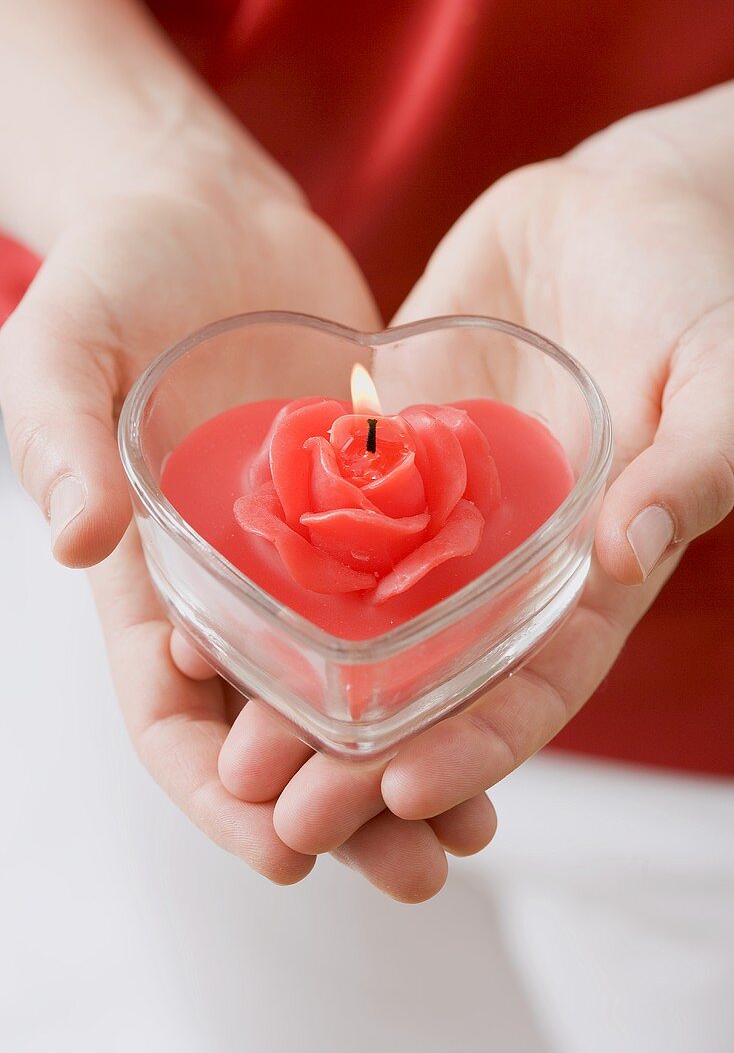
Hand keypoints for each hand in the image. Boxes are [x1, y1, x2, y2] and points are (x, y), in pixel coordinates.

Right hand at [0, 136, 493, 896]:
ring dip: (412, 754)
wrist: (203, 213)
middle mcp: (230, 586)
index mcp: (147, 579)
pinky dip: (449, 654)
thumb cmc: (112, 274)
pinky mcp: (368, 504)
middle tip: (420, 869)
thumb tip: (79, 539)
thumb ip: (57, 434)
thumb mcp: (62, 344)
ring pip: (357, 684)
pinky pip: (411, 595)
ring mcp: (303, 550)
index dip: (219, 795)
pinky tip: (505, 690)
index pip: (171, 717)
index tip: (284, 854)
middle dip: (340, 808)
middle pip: (279, 730)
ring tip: (481, 818)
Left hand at [220, 95, 732, 879]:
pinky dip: (273, 558)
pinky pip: (322, 507)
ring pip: (358, 612)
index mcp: (590, 572)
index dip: (474, 747)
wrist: (620, 207)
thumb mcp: (720, 380)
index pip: (531, 687)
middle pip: (426, 676)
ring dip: (298, 676)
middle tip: (276, 799)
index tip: (401, 793)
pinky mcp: (387, 442)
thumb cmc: (699, 291)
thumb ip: (689, 467)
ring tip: (223, 720)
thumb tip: (628, 551)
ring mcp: (437, 503)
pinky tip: (206, 593)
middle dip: (360, 746)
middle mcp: (503, 557)